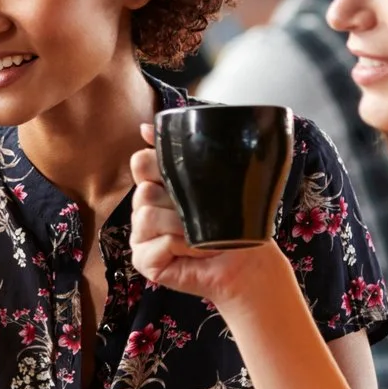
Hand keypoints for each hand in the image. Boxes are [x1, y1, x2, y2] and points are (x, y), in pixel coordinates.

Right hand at [127, 126, 293, 313]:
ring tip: (204, 236)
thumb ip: (182, 153)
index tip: (182, 175)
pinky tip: (198, 251)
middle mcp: (144, 210)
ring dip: (184, 226)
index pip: (141, 163)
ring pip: (148, 215)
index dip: (158, 164)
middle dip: (178, 201)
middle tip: (202, 213)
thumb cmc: (233, 224)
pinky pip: (158, 242)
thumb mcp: (212, 180)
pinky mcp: (143, 261)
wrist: (247, 261)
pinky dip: (184, 246)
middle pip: (144, 189)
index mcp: (156, 187)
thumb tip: (145, 127)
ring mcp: (141, 237)